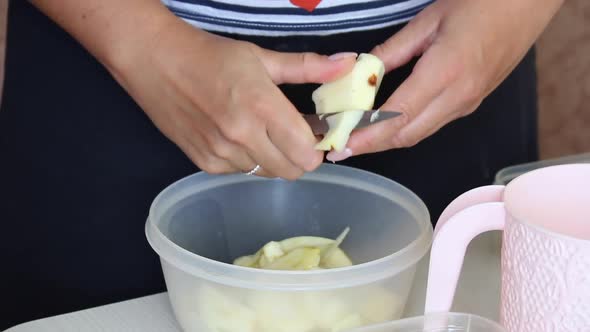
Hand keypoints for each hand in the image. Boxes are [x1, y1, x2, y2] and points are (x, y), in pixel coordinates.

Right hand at [110, 17, 355, 179]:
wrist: (155, 61)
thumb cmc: (212, 56)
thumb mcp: (262, 56)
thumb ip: (309, 66)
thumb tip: (348, 64)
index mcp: (263, 107)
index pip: (307, 152)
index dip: (317, 146)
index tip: (314, 132)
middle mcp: (244, 137)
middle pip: (292, 171)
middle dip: (300, 156)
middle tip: (293, 135)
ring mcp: (222, 154)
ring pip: (267, 173)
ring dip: (273, 158)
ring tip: (263, 132)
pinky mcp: (204, 163)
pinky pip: (241, 172)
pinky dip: (248, 160)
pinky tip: (238, 137)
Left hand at [327, 0, 562, 161]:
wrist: (528, 5)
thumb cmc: (481, 4)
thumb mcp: (429, 20)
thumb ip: (393, 50)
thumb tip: (363, 72)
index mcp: (446, 72)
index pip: (398, 115)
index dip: (368, 134)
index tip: (342, 144)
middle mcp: (458, 97)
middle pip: (407, 134)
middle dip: (372, 145)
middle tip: (341, 147)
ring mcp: (467, 104)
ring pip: (419, 133)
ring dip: (387, 140)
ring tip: (357, 140)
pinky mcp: (471, 104)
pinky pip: (432, 124)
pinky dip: (405, 129)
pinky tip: (386, 125)